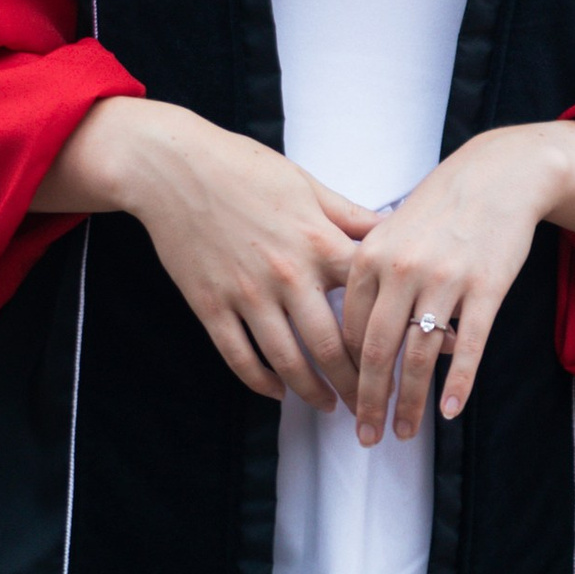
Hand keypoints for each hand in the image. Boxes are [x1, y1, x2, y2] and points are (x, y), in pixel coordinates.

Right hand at [35, 98, 374, 411]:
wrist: (172, 167)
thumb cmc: (243, 167)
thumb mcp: (305, 184)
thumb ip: (348, 214)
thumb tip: (390, 229)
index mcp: (318, 241)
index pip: (366, 300)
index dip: (389, 331)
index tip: (402, 354)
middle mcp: (287, 274)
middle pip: (331, 346)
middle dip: (356, 383)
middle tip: (369, 404)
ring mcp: (246, 294)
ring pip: (288, 361)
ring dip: (313, 392)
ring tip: (329, 406)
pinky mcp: (210, 306)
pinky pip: (240, 357)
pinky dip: (260, 382)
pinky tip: (276, 391)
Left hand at [338, 115, 574, 445]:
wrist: (497, 176)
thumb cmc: (439, 206)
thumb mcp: (390, 231)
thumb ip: (369, 277)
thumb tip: (352, 333)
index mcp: (370, 256)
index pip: (351, 330)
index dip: (347, 374)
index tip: (347, 402)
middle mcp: (402, 270)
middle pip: (377, 352)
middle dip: (369, 401)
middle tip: (366, 438)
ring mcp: (445, 280)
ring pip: (419, 357)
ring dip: (409, 403)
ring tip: (405, 433)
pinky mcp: (486, 287)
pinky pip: (469, 346)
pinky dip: (457, 383)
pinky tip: (450, 411)